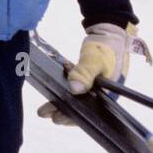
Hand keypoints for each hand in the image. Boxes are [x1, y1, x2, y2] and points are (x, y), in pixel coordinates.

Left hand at [37, 23, 151, 125]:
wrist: (109, 34)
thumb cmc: (106, 48)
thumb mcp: (95, 59)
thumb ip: (85, 72)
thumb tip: (74, 89)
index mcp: (107, 96)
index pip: (89, 114)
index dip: (73, 118)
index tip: (57, 118)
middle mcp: (101, 96)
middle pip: (80, 110)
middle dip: (62, 112)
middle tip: (44, 113)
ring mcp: (94, 89)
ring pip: (76, 102)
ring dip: (61, 104)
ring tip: (44, 108)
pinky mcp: (87, 82)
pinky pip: (75, 91)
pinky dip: (64, 93)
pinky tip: (53, 92)